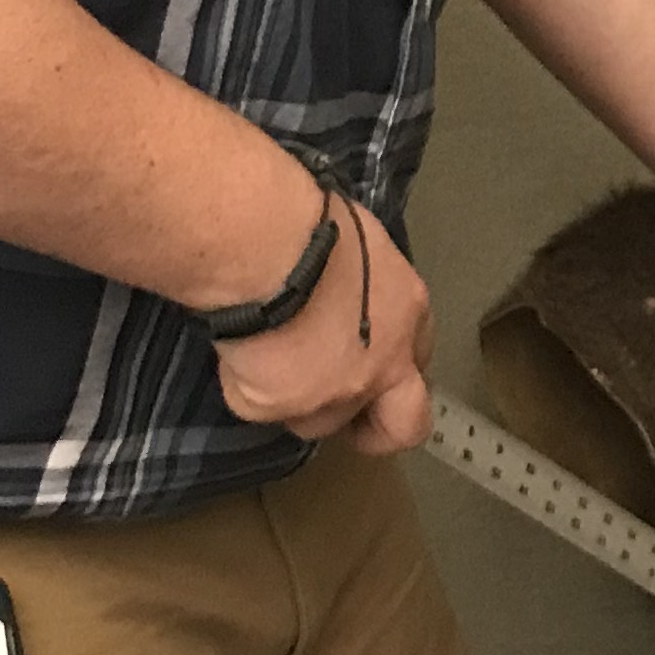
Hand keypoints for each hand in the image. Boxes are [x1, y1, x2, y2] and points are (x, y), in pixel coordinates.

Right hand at [212, 193, 434, 454]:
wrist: (265, 248)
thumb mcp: (361, 245)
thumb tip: (340, 288)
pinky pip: (256, 404)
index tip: (371, 363)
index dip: (394, 368)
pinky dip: (244, 383)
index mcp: (407, 313)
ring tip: (266, 355)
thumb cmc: (310, 223)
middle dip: (379, 431)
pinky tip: (237, 348)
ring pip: (316, 420)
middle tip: (351, 422)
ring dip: (295, 399)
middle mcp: (382, 366)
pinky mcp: (278, 407)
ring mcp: (333, 395)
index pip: (417, 360)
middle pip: (402, 426)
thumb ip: (362, 286)